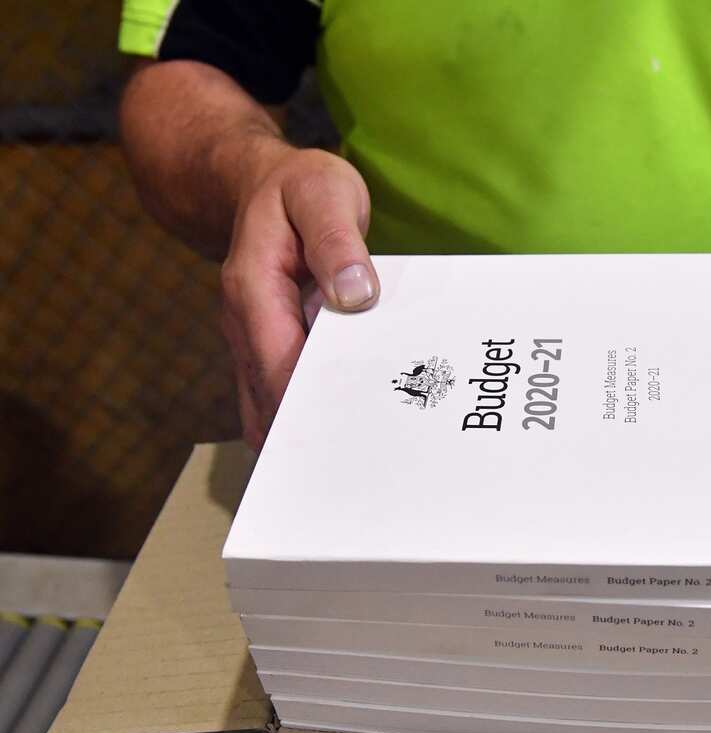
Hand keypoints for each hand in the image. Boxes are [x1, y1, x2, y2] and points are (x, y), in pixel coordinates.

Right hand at [220, 146, 379, 449]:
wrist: (259, 182)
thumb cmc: (298, 188)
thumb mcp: (324, 193)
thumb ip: (338, 241)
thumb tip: (355, 294)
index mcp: (254, 290)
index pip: (279, 363)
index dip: (309, 403)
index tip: (347, 436)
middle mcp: (245, 323)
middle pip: (271, 398)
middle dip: (310, 433)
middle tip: (359, 467)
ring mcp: (253, 339)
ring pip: (270, 405)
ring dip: (306, 432)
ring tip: (356, 465)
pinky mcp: (269, 344)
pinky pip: (281, 391)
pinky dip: (307, 413)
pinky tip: (346, 431)